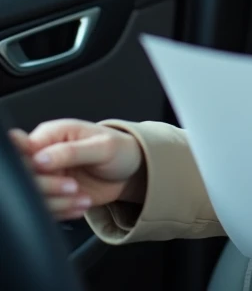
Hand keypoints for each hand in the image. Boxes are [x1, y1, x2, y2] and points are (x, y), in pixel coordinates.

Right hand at [7, 119, 145, 219]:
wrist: (132, 171)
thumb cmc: (120, 149)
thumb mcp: (102, 146)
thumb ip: (71, 152)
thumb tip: (39, 158)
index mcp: (52, 135)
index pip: (24, 149)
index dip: (30, 163)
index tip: (49, 171)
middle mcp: (44, 156)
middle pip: (25, 176)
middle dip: (48, 186)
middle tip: (72, 187)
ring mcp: (48, 177)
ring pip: (34, 196)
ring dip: (58, 202)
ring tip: (82, 197)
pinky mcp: (54, 195)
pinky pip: (47, 209)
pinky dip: (63, 212)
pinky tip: (81, 204)